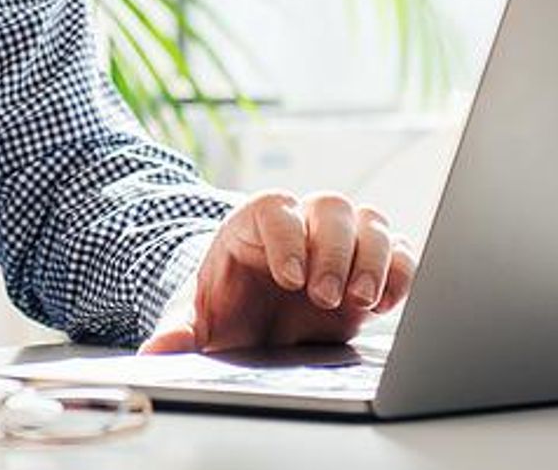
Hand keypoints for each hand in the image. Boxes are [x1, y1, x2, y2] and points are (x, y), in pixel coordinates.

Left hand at [140, 191, 415, 353]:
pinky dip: (401, 273)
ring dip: (372, 258)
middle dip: (333, 250)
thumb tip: (156, 352)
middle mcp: (302, 223)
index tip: (289, 278)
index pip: (275, 207)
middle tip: (327, 297)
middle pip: (330, 205)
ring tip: (361, 302)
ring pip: (370, 221)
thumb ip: (180, 330)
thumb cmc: (227, 309)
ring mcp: (341, 241)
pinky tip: (385, 306)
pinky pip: (399, 252)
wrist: (255, 324)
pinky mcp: (371, 266)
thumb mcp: (199, 318)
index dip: (287, 236)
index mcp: (254, 224)